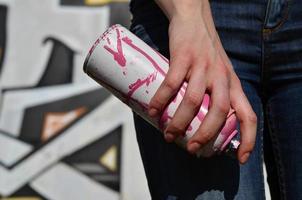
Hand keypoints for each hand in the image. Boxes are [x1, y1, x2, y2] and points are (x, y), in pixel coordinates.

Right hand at [150, 0, 256, 163]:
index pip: (248, 115)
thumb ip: (214, 94)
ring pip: (193, 101)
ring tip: (168, 134)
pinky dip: (161, 100)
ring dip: (179, 122)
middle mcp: (221, 77)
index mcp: (232, 84)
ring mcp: (203, 66)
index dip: (248, 139)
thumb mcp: (220, 72)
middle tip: (191, 149)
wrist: (194, 19)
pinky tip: (153, 111)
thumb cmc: (205, 51)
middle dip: (205, 136)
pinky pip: (172, 84)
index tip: (240, 158)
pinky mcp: (183, 57)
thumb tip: (198, 123)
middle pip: (219, 112)